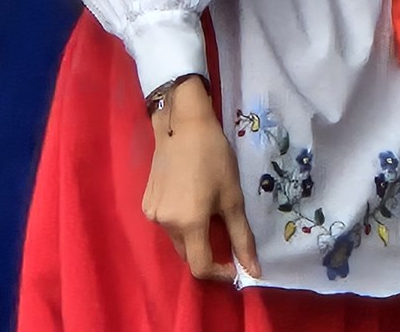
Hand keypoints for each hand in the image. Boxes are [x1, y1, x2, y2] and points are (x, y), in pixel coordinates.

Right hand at [142, 76, 260, 282]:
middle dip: (207, 253)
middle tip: (224, 233)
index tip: (234, 266)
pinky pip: (166, 224)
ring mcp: (152, 213)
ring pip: (177, 240)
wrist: (184, 125)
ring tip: (208, 211)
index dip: (219, 274)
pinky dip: (180, 223)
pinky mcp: (146, 202)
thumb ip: (242, 238)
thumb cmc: (214, 157)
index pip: (200, 268)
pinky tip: (190, 200)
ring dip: (194, 237)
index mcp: (189, 224)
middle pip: (188, 255)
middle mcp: (165, 224)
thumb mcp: (233, 197)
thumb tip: (254, 270)